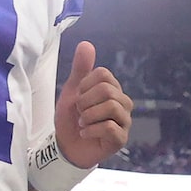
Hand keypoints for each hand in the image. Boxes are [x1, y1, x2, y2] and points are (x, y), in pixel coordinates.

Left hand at [53, 42, 132, 169]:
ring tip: (83, 123)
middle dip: (85, 102)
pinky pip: (109, 128)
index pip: (103, 74)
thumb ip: (80, 69)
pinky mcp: (121, 138)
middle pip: (107, 90)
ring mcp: (124, 121)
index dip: (85, 86)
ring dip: (88, 116)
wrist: (66, 146)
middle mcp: (123, 103)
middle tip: (80, 113)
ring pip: (110, 107)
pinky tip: (85, 133)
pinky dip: (90, 130)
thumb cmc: (71, 118)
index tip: (79, 98)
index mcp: (112, 89)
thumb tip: (86, 44)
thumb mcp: (72, 91)